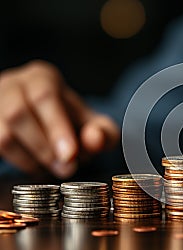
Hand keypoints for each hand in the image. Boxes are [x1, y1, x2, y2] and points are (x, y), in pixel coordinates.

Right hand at [0, 60, 119, 177]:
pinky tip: (36, 167)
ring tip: (54, 168)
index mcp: (42, 77)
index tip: (71, 154)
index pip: (44, 96)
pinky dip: (18, 163)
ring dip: (30, 159)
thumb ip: (103, 131)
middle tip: (66, 168)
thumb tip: (95, 139)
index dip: (57, 127)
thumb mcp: (93, 123)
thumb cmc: (69, 119)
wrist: (43, 118)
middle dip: (44, 147)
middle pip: (18, 113)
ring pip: (2, 134)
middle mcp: (13, 86)